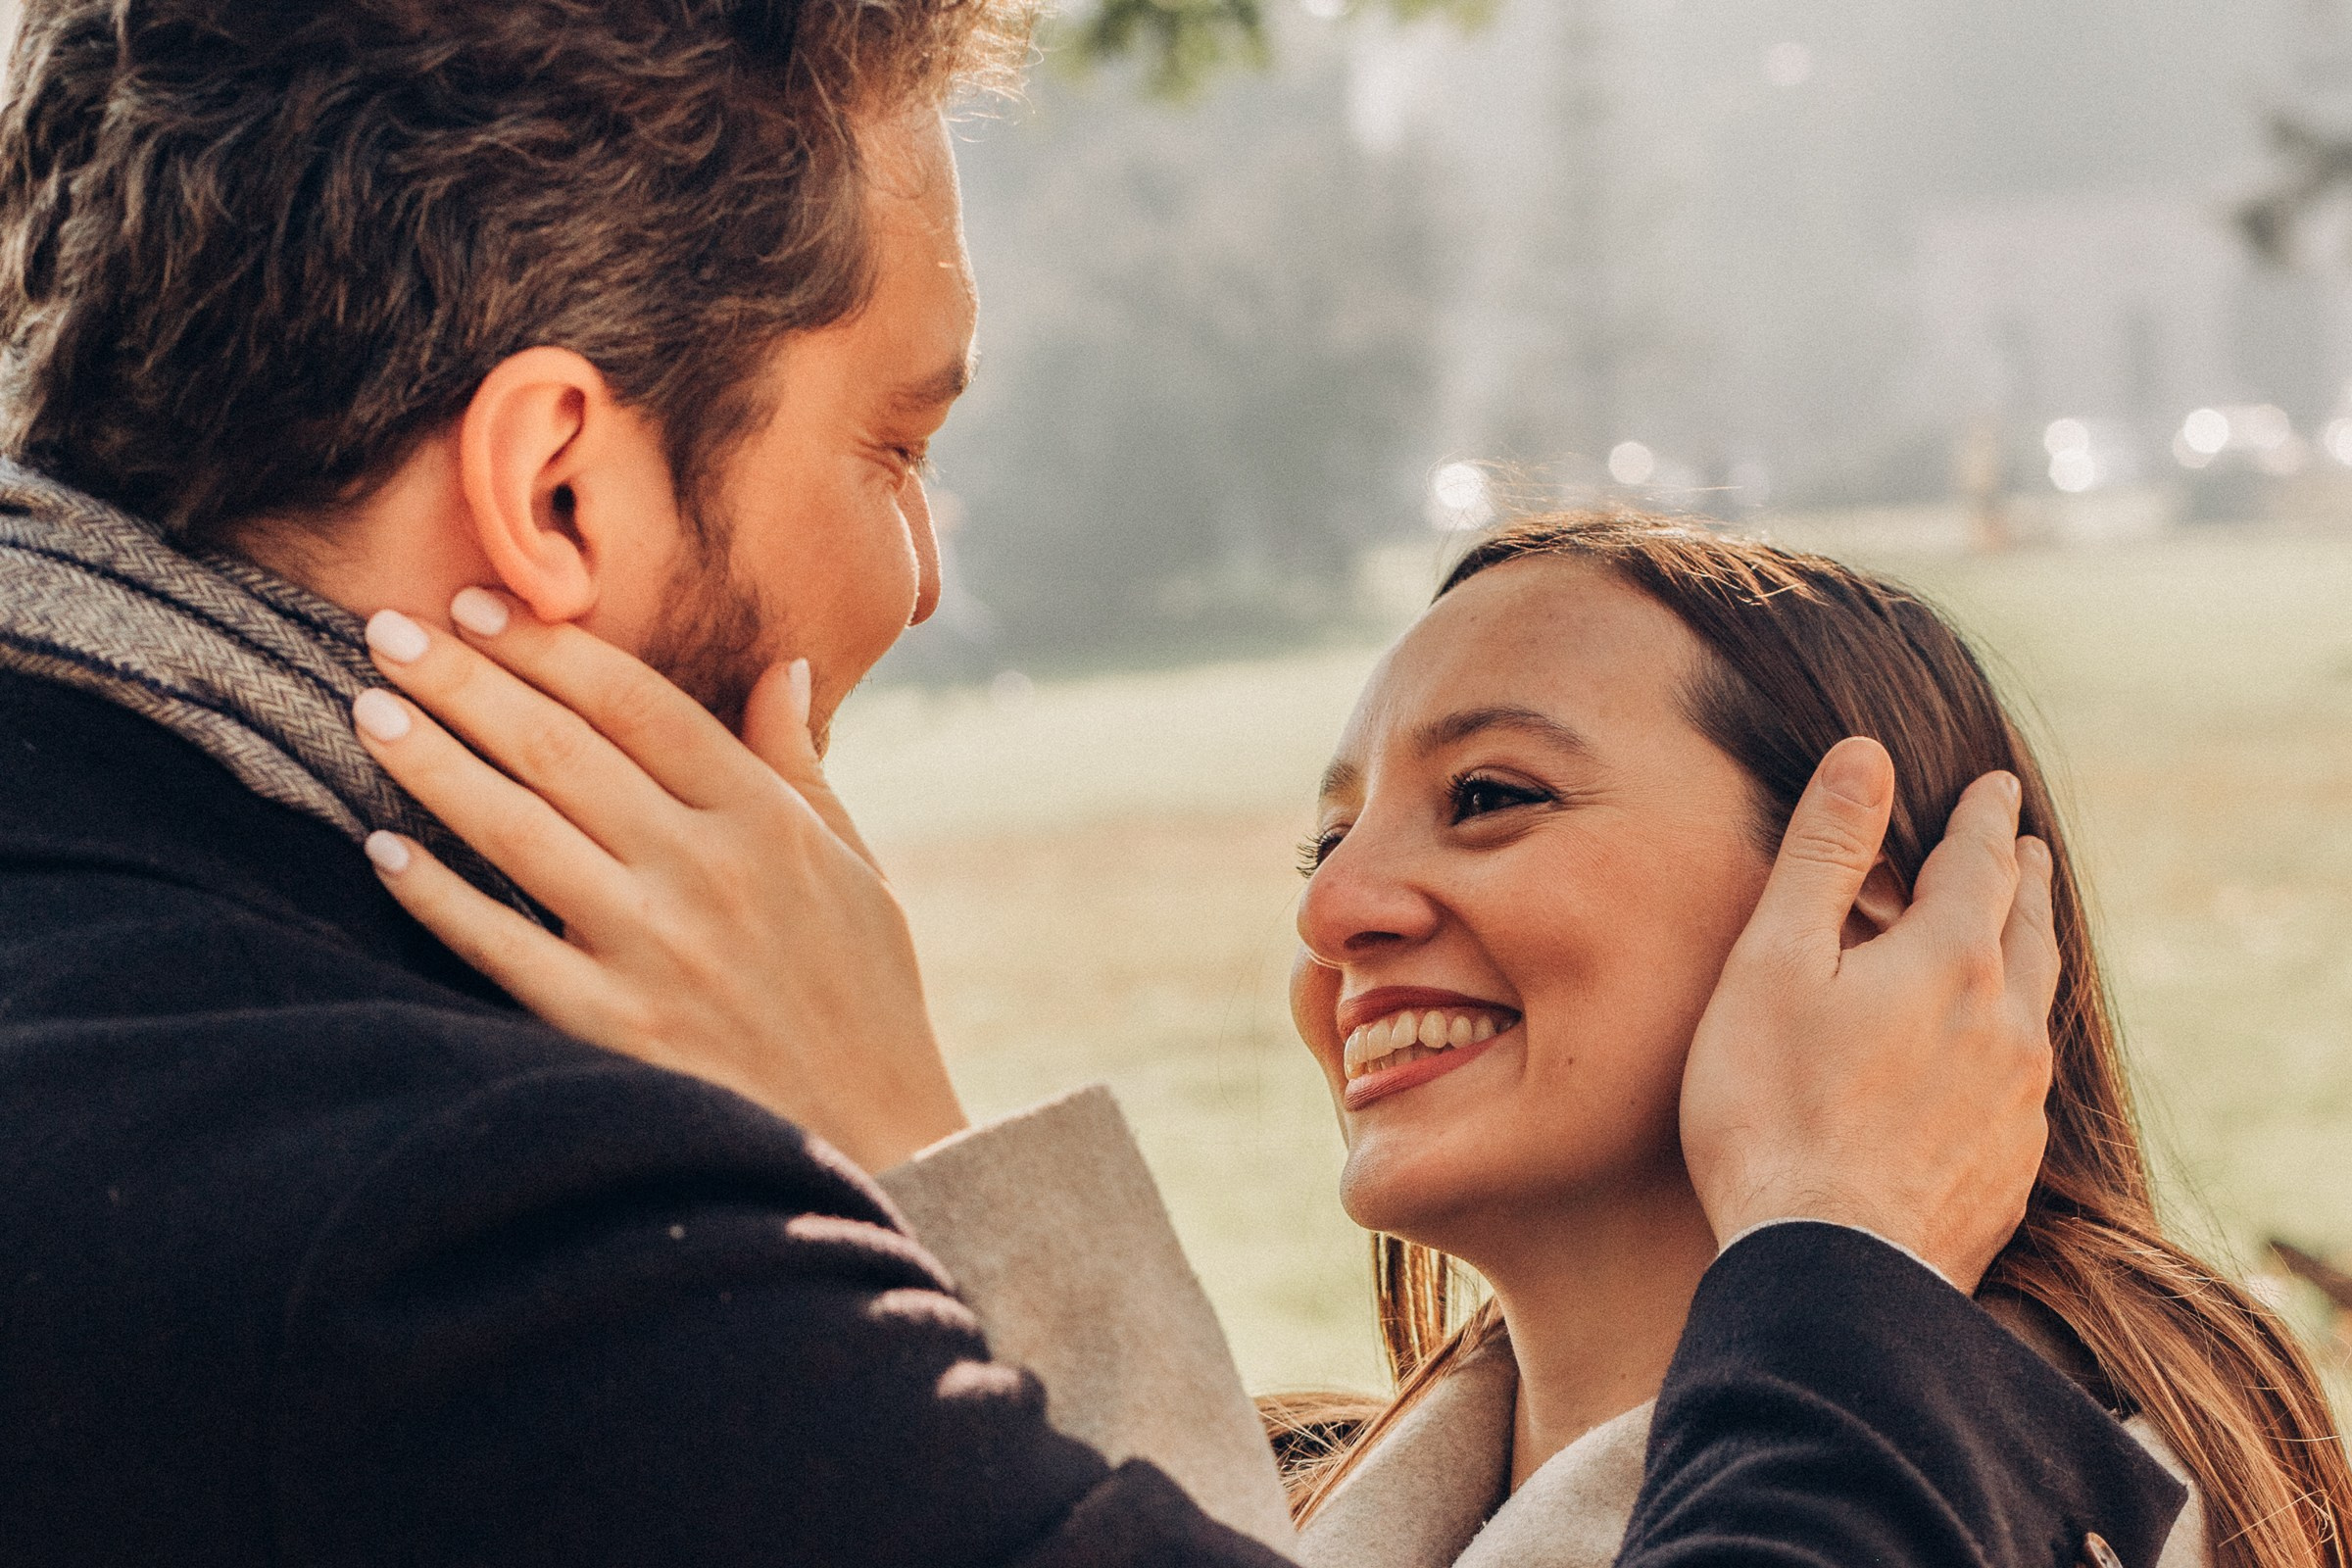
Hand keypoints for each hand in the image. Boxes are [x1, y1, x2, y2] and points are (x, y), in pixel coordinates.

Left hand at [348, 589, 966, 1173]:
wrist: (883, 1143)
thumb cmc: (867, 1000)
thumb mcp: (859, 870)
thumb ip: (804, 768)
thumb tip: (786, 668)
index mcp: (767, 821)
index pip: (637, 704)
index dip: (548, 646)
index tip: (477, 606)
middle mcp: (708, 871)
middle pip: (561, 749)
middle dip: (464, 679)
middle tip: (383, 630)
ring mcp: (656, 951)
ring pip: (518, 830)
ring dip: (434, 762)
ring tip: (369, 710)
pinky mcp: (614, 1027)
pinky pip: (502, 946)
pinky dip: (437, 896)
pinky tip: (383, 851)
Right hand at [1680, 737, 2059, 1292]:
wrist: (1827, 1273)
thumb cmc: (1775, 1112)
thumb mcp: (1775, 963)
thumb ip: (1823, 856)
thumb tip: (1866, 756)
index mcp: (1951, 964)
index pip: (1979, 865)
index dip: (1981, 819)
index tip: (1992, 787)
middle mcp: (2006, 1028)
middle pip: (2029, 932)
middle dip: (2024, 880)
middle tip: (2026, 848)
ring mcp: (2017, 1109)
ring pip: (2036, 1010)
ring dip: (2028, 959)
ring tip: (2019, 941)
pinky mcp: (2007, 1175)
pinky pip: (2025, 1086)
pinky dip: (2013, 1045)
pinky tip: (1994, 1065)